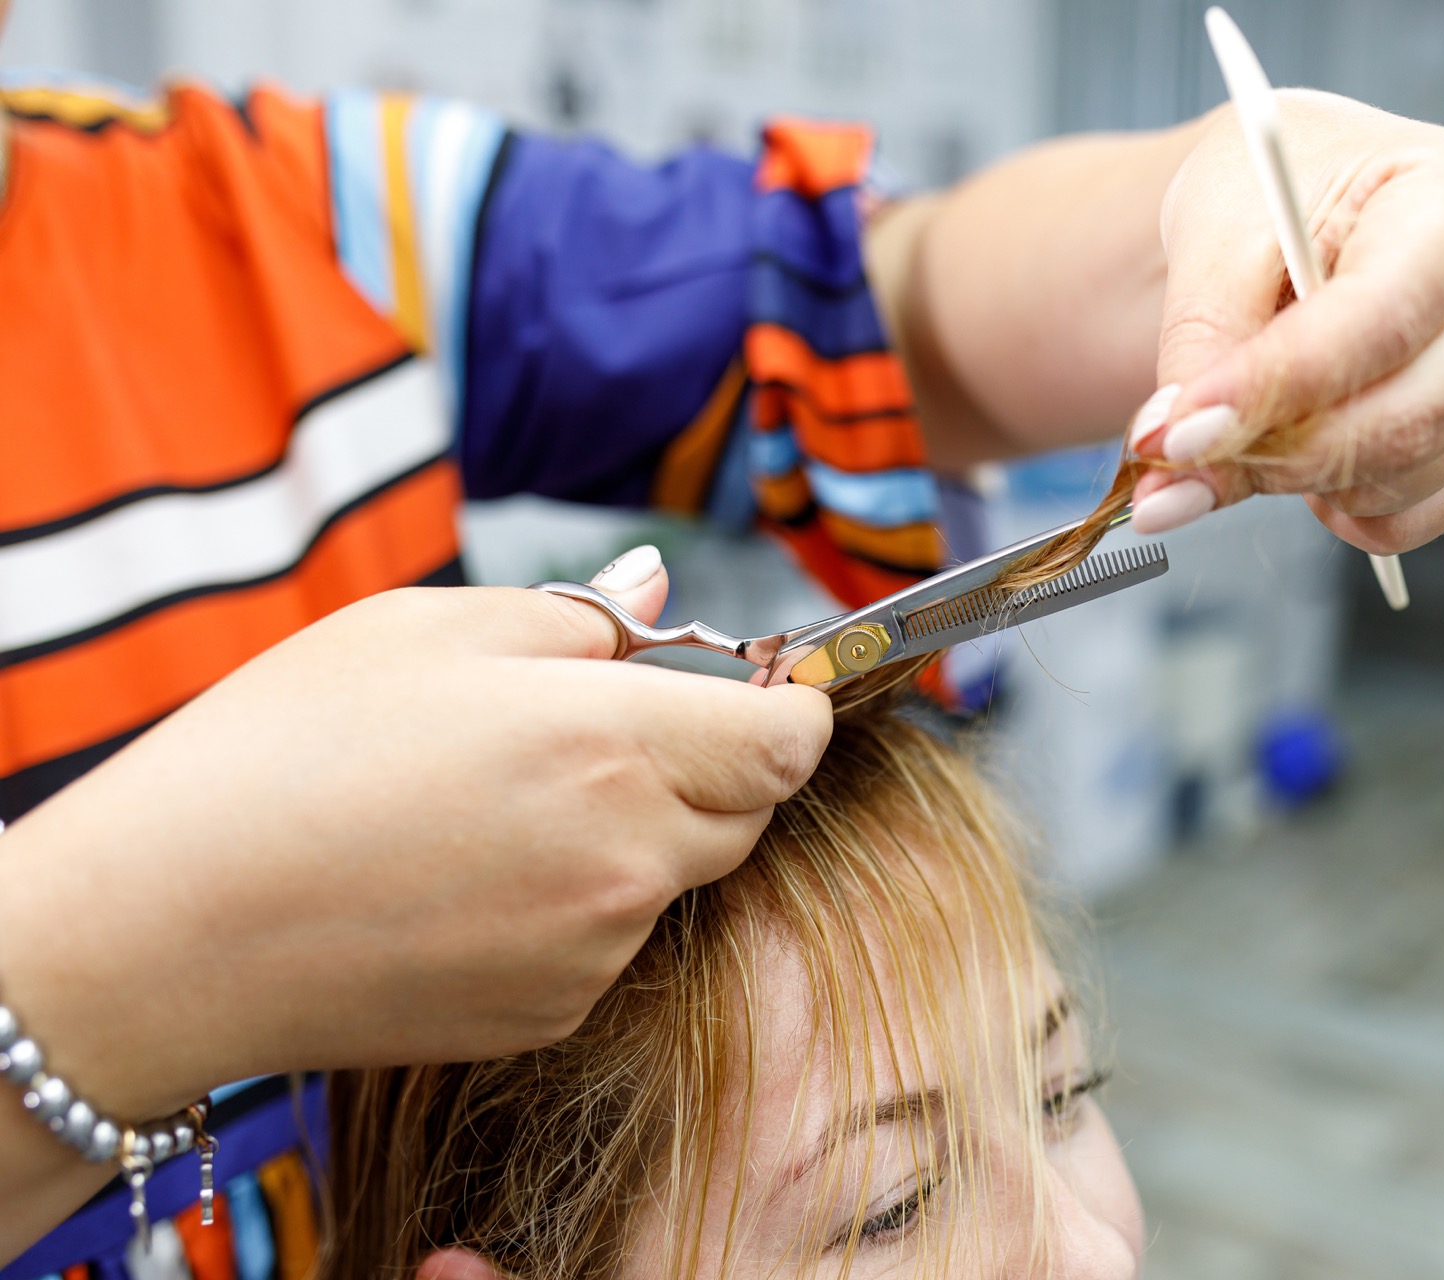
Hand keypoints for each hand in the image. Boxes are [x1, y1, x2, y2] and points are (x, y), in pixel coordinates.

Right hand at [0, 551, 831, 1118]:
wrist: (169, 929)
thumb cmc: (286, 752)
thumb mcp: (426, 628)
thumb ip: (578, 618)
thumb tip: (662, 597)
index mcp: (615, 741)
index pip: (791, 739)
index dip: (785, 705)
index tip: (751, 684)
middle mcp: (630, 858)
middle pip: (747, 809)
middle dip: (706, 761)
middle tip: (594, 729)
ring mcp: (594, 949)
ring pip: (674, 876)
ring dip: (634, 833)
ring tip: (498, 806)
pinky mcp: (551, 1013)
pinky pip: (609, 942)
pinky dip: (576, 905)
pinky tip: (469, 878)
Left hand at [1130, 90, 1443, 550]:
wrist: (1291, 207)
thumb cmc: (1269, 193)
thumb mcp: (1214, 233)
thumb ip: (1198, 347)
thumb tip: (1174, 453)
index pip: (1386, 317)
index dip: (1279, 383)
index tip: (1182, 426)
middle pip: (1415, 413)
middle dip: (1285, 448)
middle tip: (1187, 447)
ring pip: (1411, 473)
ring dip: (1301, 477)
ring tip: (1240, 424)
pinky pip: (1418, 514)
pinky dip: (1340, 506)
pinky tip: (1297, 454)